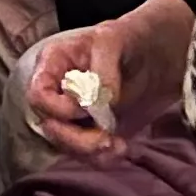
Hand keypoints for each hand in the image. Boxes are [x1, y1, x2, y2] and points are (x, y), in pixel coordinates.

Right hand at [27, 0, 194, 157]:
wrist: (157, 56)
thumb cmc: (129, 38)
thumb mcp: (115, 39)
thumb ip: (103, 68)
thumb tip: (99, 102)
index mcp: (53, 64)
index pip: (38, 95)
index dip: (57, 108)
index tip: (86, 109)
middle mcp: (57, 93)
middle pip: (50, 127)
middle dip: (77, 140)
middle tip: (106, 140)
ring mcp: (73, 116)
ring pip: (67, 146)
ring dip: (91, 152)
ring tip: (119, 147)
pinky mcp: (91, 132)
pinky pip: (87, 154)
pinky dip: (103, 157)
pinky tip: (122, 148)